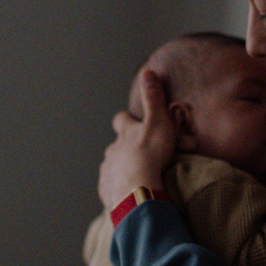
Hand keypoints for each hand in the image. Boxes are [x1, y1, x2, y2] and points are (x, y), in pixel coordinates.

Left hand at [97, 68, 175, 209]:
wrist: (138, 190)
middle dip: (125, 148)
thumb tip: (147, 72)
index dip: (127, 120)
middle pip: (115, 145)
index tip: (132, 121)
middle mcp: (112, 150)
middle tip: (141, 153)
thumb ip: (153, 98)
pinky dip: (120, 188)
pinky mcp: (107, 191)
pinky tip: (130, 193)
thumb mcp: (158, 121)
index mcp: (125, 134)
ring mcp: (108, 171)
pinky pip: (112, 187)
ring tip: (137, 176)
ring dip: (123, 168)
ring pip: (113, 166)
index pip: (121, 120)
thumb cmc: (151, 154)